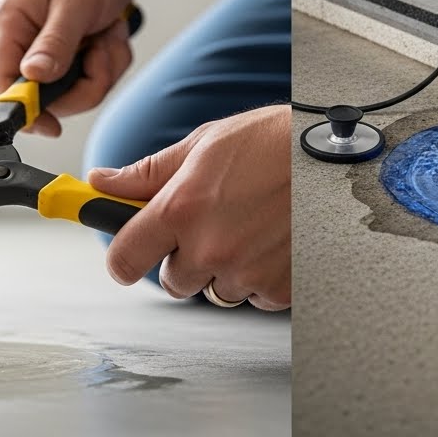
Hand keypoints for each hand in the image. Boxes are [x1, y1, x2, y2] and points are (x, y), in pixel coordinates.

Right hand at [0, 0, 136, 136]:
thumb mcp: (75, 2)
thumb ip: (55, 42)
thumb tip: (33, 77)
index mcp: (8, 24)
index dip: (23, 110)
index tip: (52, 124)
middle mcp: (20, 42)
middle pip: (42, 98)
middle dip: (82, 83)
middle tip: (100, 51)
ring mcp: (43, 53)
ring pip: (72, 93)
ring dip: (101, 69)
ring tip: (107, 35)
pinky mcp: (65, 58)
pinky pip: (89, 82)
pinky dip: (108, 63)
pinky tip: (108, 35)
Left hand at [88, 104, 290, 309]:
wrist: (334, 158)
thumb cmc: (271, 141)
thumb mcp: (203, 144)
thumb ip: (147, 173)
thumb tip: (103, 182)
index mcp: (182, 208)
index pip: (124, 258)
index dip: (123, 258)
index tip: (128, 254)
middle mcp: (210, 246)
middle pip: (172, 282)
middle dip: (184, 259)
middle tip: (211, 224)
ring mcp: (246, 272)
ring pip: (214, 290)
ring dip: (224, 268)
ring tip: (250, 226)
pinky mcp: (280, 289)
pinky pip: (254, 297)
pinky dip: (260, 277)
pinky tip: (273, 241)